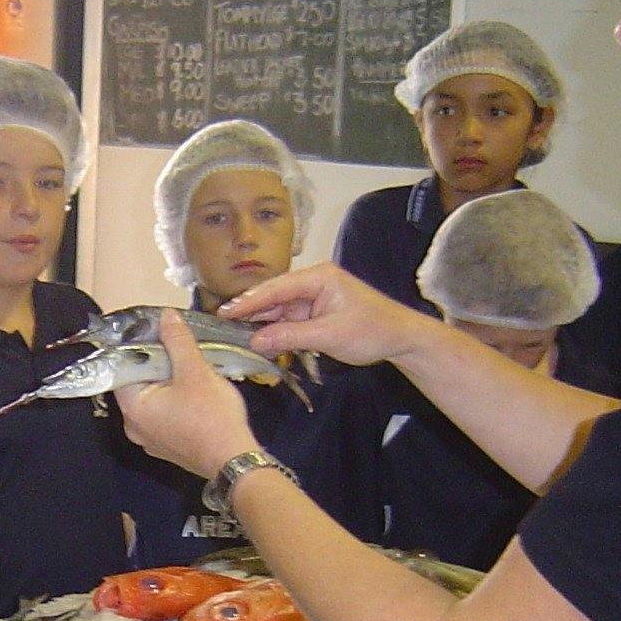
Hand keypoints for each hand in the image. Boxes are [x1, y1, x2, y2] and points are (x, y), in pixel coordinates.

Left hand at [112, 309, 258, 479]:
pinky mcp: (166, 447)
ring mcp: (149, 440)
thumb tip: (165, 315)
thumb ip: (177, 340)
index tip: (155, 331)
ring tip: (188, 364)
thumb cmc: (211, 416)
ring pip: (152, 399)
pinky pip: (163, 415)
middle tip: (176, 344)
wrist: (233, 460)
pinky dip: (173, 400)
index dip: (138, 346)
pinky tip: (193, 390)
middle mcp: (133, 426)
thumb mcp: (194, 370)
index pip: (122, 368)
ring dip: (167, 381)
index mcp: (132, 408)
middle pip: (137, 383)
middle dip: (156, 362)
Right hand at [217, 262, 433, 367]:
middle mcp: (313, 283)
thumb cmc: (372, 330)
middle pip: (273, 297)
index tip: (225, 312)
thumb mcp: (329, 335)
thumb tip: (255, 341)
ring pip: (278, 311)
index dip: (249, 301)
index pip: (276, 287)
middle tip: (220, 325)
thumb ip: (290, 336)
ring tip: (233, 336)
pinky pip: (288, 322)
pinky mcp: (314, 314)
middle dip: (249, 312)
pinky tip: (258, 342)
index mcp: (319, 277)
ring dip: (260, 325)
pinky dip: (275, 332)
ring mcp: (313, 299)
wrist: (400, 338)